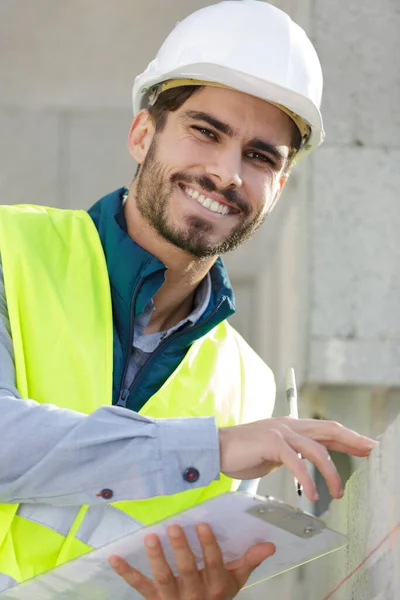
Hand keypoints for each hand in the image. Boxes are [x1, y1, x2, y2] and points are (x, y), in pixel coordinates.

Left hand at [109, 523, 274, 598]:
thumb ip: (249, 561)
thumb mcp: (236, 582)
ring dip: (156, 559)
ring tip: (150, 538)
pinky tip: (114, 557)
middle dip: (180, 549)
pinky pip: (140, 587)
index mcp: (216, 587)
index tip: (201, 524)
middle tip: (173, 526)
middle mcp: (195, 595)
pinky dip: (126, 573)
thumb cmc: (217, 597)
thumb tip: (270, 544)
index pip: (213, 563)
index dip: (207, 545)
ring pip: (164, 579)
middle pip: (187, 570)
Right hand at [219, 417, 376, 500]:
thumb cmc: (243, 452)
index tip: (366, 446)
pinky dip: (307, 479)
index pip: (326, 429)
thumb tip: (308, 462)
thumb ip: (292, 452)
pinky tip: (312, 494)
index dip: (348, 437)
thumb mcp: (274, 452)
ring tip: (337, 492)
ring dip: (330, 472)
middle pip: (329, 430)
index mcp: (291, 426)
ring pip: (317, 448)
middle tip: (371, 452)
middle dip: (353, 441)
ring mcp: (280, 432)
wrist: (215, 448)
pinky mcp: (271, 443)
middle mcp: (289, 425)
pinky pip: (296, 462)